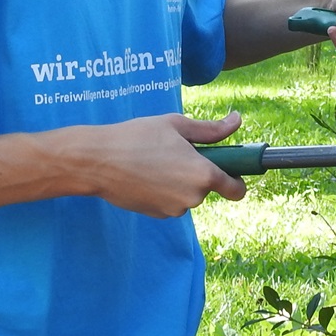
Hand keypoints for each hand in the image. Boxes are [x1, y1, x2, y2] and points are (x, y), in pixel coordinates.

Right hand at [72, 111, 247, 216]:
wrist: (98, 161)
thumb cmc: (137, 137)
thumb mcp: (177, 125)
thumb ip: (211, 129)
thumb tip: (236, 121)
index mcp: (203, 173)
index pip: (236, 190)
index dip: (237, 181)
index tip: (231, 171)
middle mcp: (192, 197)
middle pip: (208, 188)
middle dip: (198, 173)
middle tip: (175, 153)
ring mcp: (174, 209)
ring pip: (188, 195)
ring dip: (180, 182)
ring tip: (156, 161)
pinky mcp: (158, 214)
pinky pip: (171, 202)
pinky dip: (165, 191)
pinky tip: (146, 174)